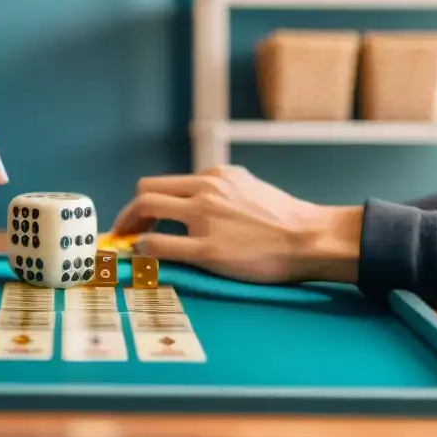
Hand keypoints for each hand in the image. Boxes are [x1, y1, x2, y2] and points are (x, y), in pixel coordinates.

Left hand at [110, 165, 360, 283]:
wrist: (310, 237)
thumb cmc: (284, 218)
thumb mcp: (247, 187)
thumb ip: (219, 189)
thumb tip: (196, 195)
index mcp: (214, 177)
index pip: (162, 183)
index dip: (144, 202)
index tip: (140, 219)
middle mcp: (205, 191)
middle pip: (145, 192)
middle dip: (130, 214)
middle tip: (126, 232)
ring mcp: (205, 219)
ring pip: (146, 211)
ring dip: (130, 229)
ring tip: (130, 246)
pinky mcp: (209, 249)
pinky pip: (160, 247)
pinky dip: (144, 251)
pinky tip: (146, 259)